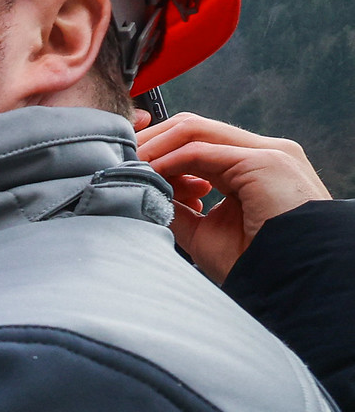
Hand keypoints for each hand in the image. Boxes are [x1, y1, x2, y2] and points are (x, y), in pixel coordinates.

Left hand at [136, 110, 329, 283]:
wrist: (292, 282)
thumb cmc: (254, 264)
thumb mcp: (203, 233)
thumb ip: (177, 209)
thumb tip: (143, 194)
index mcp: (251, 169)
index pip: (195, 143)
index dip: (157, 151)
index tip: (128, 169)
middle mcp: (260, 154)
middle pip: (191, 129)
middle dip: (150, 141)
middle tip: (119, 160)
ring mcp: (266, 153)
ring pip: (193, 130)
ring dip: (154, 146)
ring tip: (128, 166)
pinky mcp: (265, 160)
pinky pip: (201, 149)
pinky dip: (168, 159)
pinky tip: (147, 173)